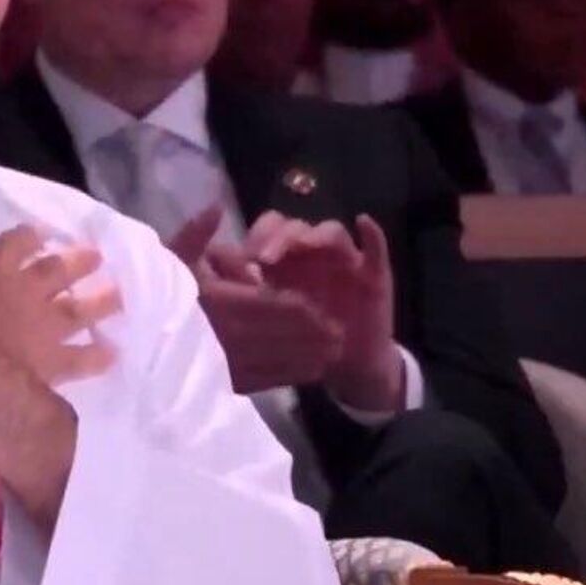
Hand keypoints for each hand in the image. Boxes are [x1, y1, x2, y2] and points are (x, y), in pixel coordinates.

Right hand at [0, 210, 120, 385]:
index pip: (17, 242)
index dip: (29, 237)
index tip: (39, 233)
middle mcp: (27, 290)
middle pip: (58, 271)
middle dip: (77, 262)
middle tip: (96, 256)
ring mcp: (43, 327)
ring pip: (79, 309)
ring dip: (99, 300)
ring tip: (118, 294)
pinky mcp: (51, 362)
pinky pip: (80, 358)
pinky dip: (97, 356)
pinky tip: (113, 352)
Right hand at [162, 205, 341, 392]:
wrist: (130, 342)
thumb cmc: (149, 295)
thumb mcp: (168, 259)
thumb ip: (195, 234)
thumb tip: (217, 205)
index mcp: (219, 300)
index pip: (272, 305)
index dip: (302, 310)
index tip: (324, 312)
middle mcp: (227, 333)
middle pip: (283, 335)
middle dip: (314, 336)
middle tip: (340, 336)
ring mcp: (225, 362)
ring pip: (277, 361)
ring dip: (307, 359)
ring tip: (331, 356)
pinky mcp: (220, 383)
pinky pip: (262, 382)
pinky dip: (288, 377)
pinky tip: (305, 374)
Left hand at [245, 211, 400, 410]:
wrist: (346, 361)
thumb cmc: (302, 336)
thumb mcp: (268, 317)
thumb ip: (244, 291)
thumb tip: (208, 270)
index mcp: (285, 258)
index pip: (271, 228)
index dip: (258, 235)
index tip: (244, 257)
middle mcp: (313, 252)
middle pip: (297, 227)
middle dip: (281, 237)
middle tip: (265, 258)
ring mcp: (344, 259)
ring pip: (331, 232)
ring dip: (317, 235)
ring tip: (305, 245)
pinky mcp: (374, 273)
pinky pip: (377, 248)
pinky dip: (373, 234)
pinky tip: (363, 222)